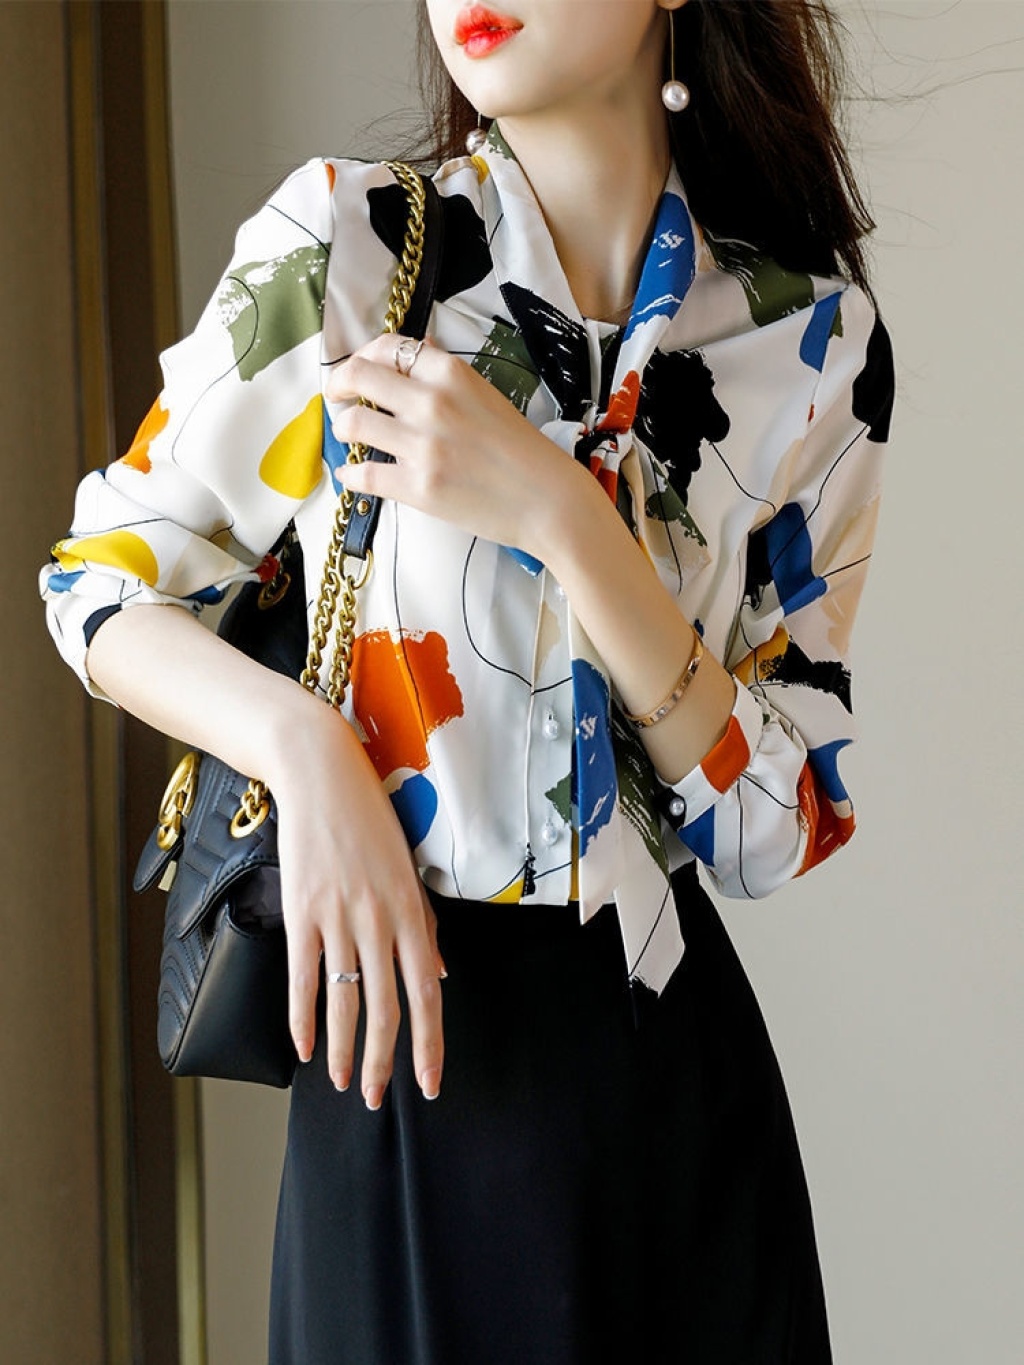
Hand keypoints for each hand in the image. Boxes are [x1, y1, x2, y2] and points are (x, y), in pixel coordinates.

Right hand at [267, 700, 445, 1107]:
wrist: (323, 776)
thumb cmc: (371, 821)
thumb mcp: (409, 871)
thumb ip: (422, 927)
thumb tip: (435, 975)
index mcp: (413, 912)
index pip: (427, 994)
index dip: (430, 1044)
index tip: (431, 1082)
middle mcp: (380, 920)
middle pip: (387, 1007)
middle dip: (386, 1061)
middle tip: (380, 1098)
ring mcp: (339, 917)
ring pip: (346, 1001)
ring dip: (347, 1050)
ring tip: (346, 1083)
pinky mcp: (301, 911)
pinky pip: (303, 976)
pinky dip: (303, 1017)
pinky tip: (305, 1047)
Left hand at [326, 333, 584, 555]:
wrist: (547, 500)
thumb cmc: (521, 450)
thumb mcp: (485, 395)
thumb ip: (445, 374)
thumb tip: (419, 347)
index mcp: (450, 373)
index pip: (387, 347)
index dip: (361, 356)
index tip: (357, 371)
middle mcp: (431, 402)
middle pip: (358, 377)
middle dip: (338, 385)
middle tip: (337, 397)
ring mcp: (422, 446)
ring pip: (352, 424)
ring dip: (342, 427)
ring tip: (348, 434)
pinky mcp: (417, 487)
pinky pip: (362, 475)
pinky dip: (349, 475)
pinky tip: (350, 475)